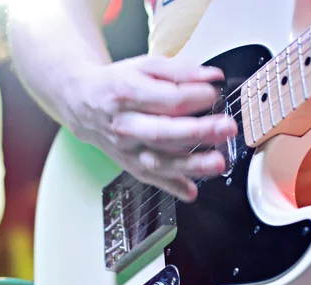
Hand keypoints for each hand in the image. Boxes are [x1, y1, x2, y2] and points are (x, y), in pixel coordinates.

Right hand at [60, 55, 237, 201]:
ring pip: (159, 161)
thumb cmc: (119, 83)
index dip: (196, 96)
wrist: (83, 103)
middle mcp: (125, 124)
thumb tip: (214, 78)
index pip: (167, 99)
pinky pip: (152, 179)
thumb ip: (181, 71)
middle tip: (227, 128)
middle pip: (164, 132)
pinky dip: (172, 187)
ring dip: (190, 165)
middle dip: (198, 131)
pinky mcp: (129, 165)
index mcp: (128, 93)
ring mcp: (127, 149)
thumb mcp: (146, 66)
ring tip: (218, 162)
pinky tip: (192, 192)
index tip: (216, 93)